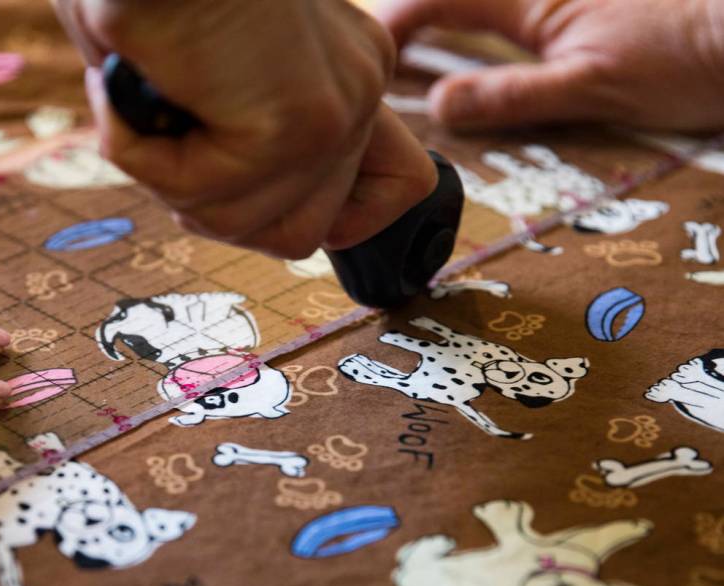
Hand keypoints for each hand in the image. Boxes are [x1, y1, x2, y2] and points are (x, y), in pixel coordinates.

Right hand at [55, 0, 436, 258]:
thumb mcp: (210, 71)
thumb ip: (240, 138)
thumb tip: (222, 196)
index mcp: (347, 70)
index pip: (397, 186)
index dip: (331, 216)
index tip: (260, 186)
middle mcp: (357, 89)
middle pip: (301, 233)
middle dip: (216, 206)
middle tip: (170, 136)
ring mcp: (333, 110)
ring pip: (244, 225)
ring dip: (169, 178)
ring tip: (145, 99)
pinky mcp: (295, 122)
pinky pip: (205, 198)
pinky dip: (144, 154)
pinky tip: (132, 90)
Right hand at [375, 0, 723, 130]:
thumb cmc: (686, 55)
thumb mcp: (590, 87)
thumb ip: (510, 94)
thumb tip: (440, 106)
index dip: (394, 24)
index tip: (369, 57)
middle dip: (409, 19)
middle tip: (377, 55)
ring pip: (475, 6)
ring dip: (438, 22)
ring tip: (408, 54)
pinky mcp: (569, 11)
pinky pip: (502, 17)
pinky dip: (470, 29)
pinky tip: (462, 51)